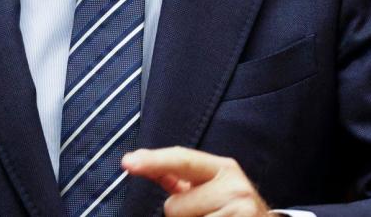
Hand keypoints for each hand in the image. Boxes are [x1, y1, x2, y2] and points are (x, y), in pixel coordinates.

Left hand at [122, 146, 270, 216]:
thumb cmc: (230, 206)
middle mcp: (236, 187)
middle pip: (174, 206)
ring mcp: (242, 211)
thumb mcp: (208, 185)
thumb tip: (136, 162)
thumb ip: (175, 175)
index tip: (128, 163)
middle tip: (205, 212)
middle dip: (181, 213)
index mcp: (223, 168)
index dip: (153, 161)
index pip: (181, 160)